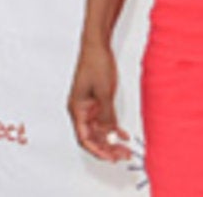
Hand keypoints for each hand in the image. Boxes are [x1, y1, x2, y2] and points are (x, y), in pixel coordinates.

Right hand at [67, 42, 132, 161]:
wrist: (97, 44)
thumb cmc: (96, 63)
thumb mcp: (104, 92)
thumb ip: (106, 115)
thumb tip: (109, 134)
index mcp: (77, 109)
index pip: (84, 138)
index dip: (97, 150)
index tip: (111, 157)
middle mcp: (80, 110)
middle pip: (92, 136)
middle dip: (106, 148)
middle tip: (122, 156)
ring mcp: (88, 105)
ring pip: (98, 130)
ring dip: (110, 140)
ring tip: (125, 149)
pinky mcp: (96, 99)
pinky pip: (104, 119)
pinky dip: (113, 128)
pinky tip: (123, 134)